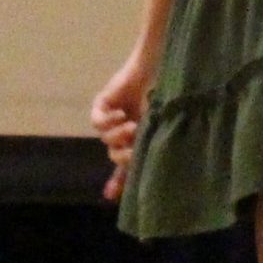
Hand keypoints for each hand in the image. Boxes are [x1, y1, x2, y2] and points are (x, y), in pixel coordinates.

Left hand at [89, 45, 154, 202]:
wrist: (158, 66)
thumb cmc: (165, 92)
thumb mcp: (161, 124)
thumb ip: (156, 143)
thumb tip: (159, 166)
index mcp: (139, 137)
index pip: (126, 164)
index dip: (119, 180)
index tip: (111, 196)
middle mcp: (123, 130)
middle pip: (115, 154)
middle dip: (123, 155)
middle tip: (133, 151)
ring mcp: (112, 118)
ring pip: (106, 139)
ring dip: (117, 136)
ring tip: (132, 127)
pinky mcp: (103, 104)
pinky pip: (97, 121)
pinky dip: (107, 121)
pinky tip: (120, 116)